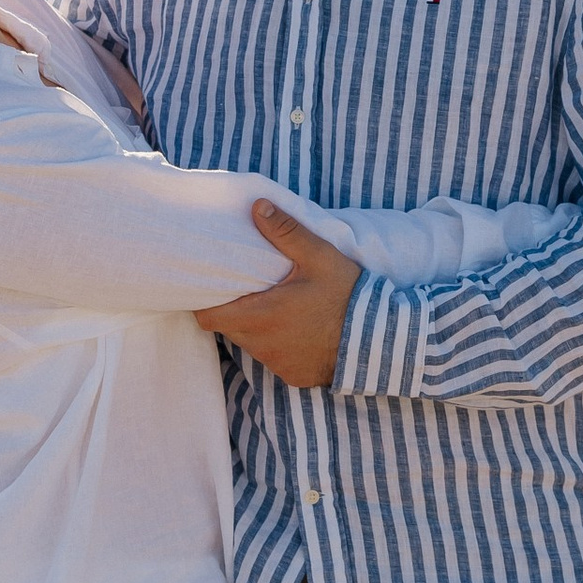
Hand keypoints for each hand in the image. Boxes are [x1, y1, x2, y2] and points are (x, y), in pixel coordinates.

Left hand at [195, 205, 358, 389]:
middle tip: (245, 289)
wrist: (378, 340)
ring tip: (273, 305)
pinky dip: (276, 344)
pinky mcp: (292, 375)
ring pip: (250, 344)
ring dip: (254, 327)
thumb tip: (257, 206)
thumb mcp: (318, 256)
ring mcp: (277, 363)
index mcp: (260, 316)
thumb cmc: (346, 295)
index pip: (208, 317)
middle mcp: (263, 345)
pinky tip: (294, 329)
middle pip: (228, 329)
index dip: (204, 302)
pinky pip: (273, 358)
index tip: (211, 286)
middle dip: (231, 310)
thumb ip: (286, 231)